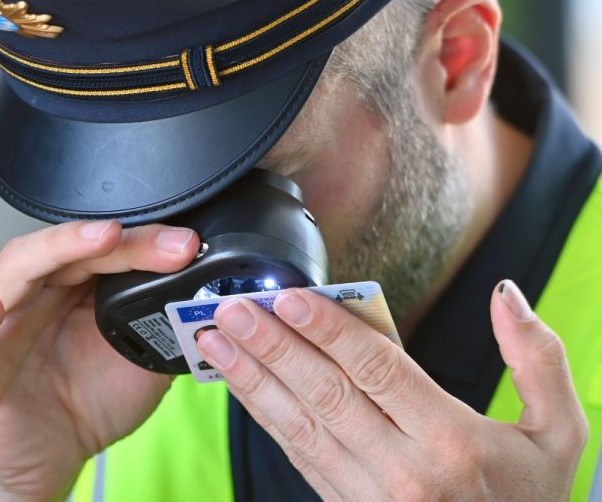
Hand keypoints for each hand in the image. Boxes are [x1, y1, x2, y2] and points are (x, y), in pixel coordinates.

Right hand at [0, 221, 198, 500]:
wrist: (51, 458)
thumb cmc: (88, 401)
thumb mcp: (143, 360)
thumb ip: (164, 327)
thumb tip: (203, 300)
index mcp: (76, 288)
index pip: (107, 250)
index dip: (146, 243)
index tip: (186, 244)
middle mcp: (37, 295)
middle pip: (67, 250)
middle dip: (117, 241)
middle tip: (163, 242)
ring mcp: (2, 325)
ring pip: (15, 271)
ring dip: (55, 251)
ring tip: (96, 240)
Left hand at [197, 281, 588, 500]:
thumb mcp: (560, 435)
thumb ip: (538, 361)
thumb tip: (506, 295)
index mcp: (451, 442)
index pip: (377, 371)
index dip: (330, 329)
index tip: (292, 297)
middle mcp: (402, 471)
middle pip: (325, 393)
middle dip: (273, 346)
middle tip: (234, 308)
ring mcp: (367, 496)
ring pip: (298, 425)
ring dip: (252, 378)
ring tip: (217, 342)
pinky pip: (298, 454)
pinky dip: (265, 416)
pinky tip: (241, 385)